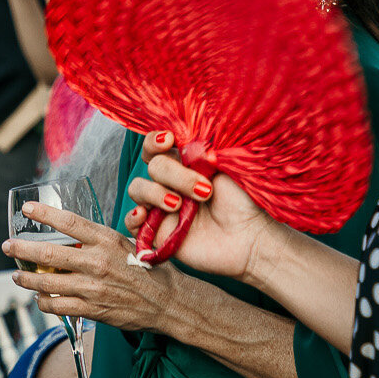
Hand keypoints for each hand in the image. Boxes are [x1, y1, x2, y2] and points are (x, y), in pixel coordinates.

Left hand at [5, 201, 184, 332]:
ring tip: (17, 275)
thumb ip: (97, 240)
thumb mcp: (124, 244)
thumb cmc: (147, 269)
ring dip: (27, 279)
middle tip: (8, 247)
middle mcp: (97, 262)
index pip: (69, 222)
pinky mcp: (92, 309)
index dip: (44, 214)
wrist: (167, 301)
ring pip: (47, 282)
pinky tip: (39, 298)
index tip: (27, 209)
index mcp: (106, 240)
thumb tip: (71, 235)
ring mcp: (93, 287)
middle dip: (22, 250)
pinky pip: (57, 306)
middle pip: (49, 253)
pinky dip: (43, 302)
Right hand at [125, 131, 279, 280]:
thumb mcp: (226, 169)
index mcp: (185, 164)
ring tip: (179, 206)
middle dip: (175, 175)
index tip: (170, 140)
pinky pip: (130, 223)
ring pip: (137, 189)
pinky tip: (145, 215)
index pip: (158, 145)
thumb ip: (202, 151)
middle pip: (152, 165)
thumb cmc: (243, 202)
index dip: (156, 140)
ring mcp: (161, 208)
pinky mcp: (157, 233)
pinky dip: (132, 217)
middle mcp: (170, 183)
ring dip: (155, 193)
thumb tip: (184, 139)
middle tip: (204, 191)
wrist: (248, 238)